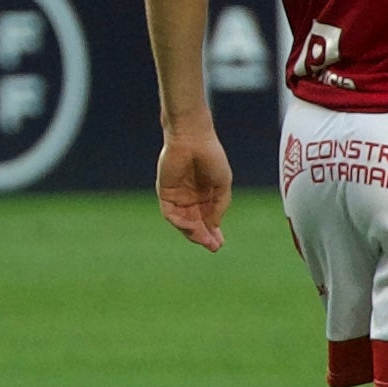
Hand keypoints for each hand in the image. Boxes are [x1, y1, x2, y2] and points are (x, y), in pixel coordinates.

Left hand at [156, 124, 232, 249]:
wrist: (193, 139)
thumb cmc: (211, 157)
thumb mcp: (222, 184)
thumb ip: (219, 205)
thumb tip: (214, 225)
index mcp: (205, 195)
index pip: (208, 219)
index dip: (213, 232)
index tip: (219, 244)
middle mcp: (191, 197)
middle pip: (195, 223)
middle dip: (204, 236)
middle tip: (213, 247)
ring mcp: (177, 196)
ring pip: (183, 221)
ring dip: (193, 233)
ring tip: (204, 240)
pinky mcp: (165, 192)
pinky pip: (170, 213)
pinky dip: (180, 222)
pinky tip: (192, 227)